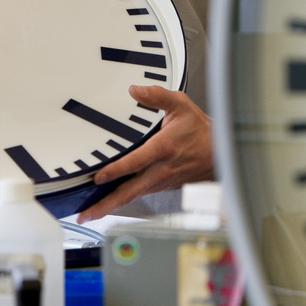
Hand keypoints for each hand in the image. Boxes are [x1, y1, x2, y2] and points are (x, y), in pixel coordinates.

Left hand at [77, 85, 214, 221]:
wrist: (219, 153)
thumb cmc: (200, 131)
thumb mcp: (181, 105)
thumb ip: (157, 96)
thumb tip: (135, 90)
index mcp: (164, 148)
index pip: (136, 162)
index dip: (117, 170)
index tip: (99, 177)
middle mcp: (160, 169)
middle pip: (129, 192)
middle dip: (106, 205)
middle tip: (85, 214)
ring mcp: (159, 181)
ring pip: (131, 197)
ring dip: (110, 206)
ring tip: (88, 214)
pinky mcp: (159, 186)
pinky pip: (137, 195)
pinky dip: (121, 201)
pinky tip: (107, 203)